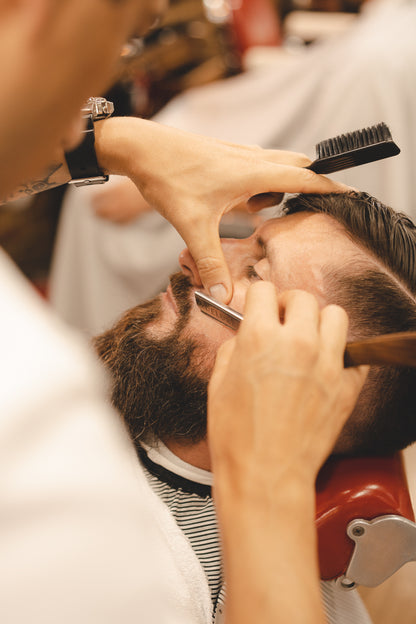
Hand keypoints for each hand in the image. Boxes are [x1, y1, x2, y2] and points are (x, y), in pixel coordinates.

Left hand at [95, 118, 351, 302]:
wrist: (139, 146)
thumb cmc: (168, 178)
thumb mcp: (192, 226)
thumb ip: (211, 261)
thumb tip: (224, 294)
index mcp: (252, 172)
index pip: (304, 177)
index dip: (330, 187)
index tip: (352, 195)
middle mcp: (250, 158)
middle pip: (296, 166)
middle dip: (310, 185)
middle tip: (315, 206)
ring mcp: (238, 154)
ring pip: (275, 165)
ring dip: (280, 185)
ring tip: (262, 209)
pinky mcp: (225, 155)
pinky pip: (256, 166)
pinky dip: (260, 183)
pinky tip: (241, 202)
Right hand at [207, 283, 367, 623]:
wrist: (265, 475)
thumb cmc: (237, 436)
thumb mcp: (218, 383)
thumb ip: (235, 348)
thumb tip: (245, 337)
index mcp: (260, 338)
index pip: (265, 290)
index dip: (259, 297)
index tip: (260, 306)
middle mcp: (297, 343)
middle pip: (304, 297)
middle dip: (289, 306)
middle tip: (282, 322)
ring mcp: (327, 364)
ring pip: (336, 315)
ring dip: (319, 322)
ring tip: (308, 339)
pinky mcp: (346, 387)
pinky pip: (353, 354)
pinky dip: (340, 356)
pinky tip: (323, 369)